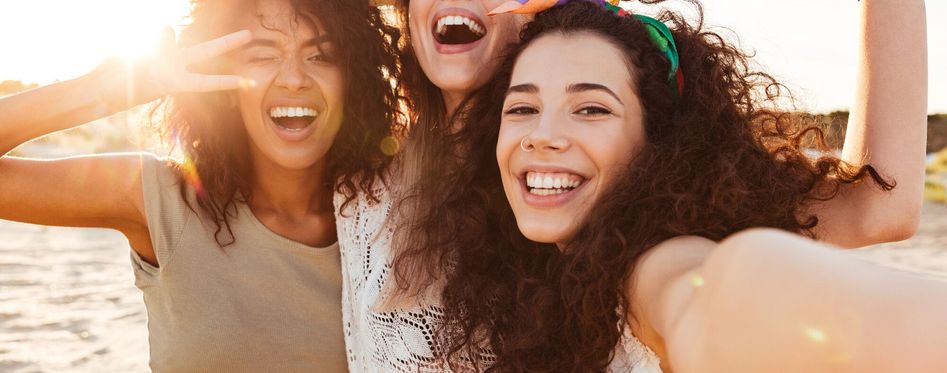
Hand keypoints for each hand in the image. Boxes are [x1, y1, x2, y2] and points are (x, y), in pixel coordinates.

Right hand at [91, 28, 252, 111]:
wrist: (101, 87)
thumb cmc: (122, 90)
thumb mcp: (143, 77)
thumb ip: (159, 51)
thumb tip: (169, 27)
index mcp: (176, 83)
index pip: (207, 82)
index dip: (228, 82)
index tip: (250, 83)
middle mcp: (175, 66)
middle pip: (206, 51)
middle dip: (227, 43)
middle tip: (249, 34)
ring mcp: (163, 55)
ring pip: (171, 35)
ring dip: (160, 39)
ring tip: (141, 56)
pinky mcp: (148, 45)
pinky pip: (154, 32)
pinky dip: (145, 36)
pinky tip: (131, 48)